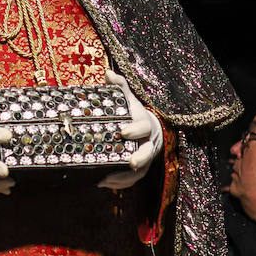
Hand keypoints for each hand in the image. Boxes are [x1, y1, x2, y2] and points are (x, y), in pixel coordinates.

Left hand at [98, 70, 163, 189]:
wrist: (152, 128)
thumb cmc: (135, 113)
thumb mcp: (129, 99)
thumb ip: (120, 86)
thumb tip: (108, 72)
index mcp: (145, 124)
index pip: (144, 126)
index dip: (136, 129)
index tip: (123, 131)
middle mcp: (149, 142)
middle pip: (148, 152)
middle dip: (141, 157)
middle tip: (131, 162)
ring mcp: (146, 157)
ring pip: (141, 171)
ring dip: (125, 177)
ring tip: (106, 179)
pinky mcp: (141, 169)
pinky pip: (134, 180)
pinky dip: (120, 184)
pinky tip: (104, 183)